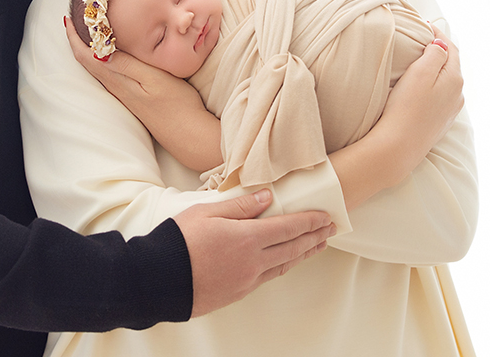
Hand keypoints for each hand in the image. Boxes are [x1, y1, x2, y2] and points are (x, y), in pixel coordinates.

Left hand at [63, 16, 198, 110]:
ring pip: (96, 66)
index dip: (75, 37)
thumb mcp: (154, 79)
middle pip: (86, 61)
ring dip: (88, 47)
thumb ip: (127, 65)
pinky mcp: (131, 96)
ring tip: (88, 28)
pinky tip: (108, 51)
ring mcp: (122, 93)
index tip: (69, 18)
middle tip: (77, 17)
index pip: (86, 56)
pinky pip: (107, 72)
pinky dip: (101, 57)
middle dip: (78, 39)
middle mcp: (115, 87)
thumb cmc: (176, 105)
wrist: (189, 134)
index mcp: (117, 80)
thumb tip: (99, 51)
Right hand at [173, 190, 334, 316]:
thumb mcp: (206, 212)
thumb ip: (239, 205)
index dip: (309, 221)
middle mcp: (252, 261)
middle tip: (330, 229)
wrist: (159, 279)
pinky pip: (268, 277)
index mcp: (246, 238)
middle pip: (292, 248)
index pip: (287, 227)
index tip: (325, 216)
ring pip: (283, 265)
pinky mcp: (238, 292)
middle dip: (313, 237)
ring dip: (303, 253)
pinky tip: (287, 261)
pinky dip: (284, 266)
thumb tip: (267, 197)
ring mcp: (246, 280)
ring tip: (317, 245)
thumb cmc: (178, 241)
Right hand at [381, 26, 464, 166]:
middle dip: (439, 51)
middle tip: (421, 39)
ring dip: (436, 69)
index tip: (423, 24)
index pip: (451, 48)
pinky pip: (440, 96)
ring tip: (420, 61)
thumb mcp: (420, 74)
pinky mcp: (439, 122)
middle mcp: (458, 95)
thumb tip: (441, 43)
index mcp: (455, 79)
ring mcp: (450, 110)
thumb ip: (434, 54)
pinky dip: (433, 85)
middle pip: (451, 65)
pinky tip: (421, 88)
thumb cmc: (406, 108)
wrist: (399, 146)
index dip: (438, 34)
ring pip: (446, 82)